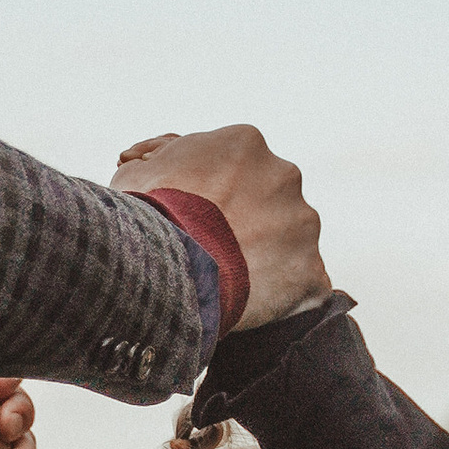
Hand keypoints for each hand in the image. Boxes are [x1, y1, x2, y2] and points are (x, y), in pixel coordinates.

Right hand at [113, 124, 327, 324]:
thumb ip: (160, 162)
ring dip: (269, 255)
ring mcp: (302, 222)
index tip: (200, 216)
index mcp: (245, 143)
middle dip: (250, 220)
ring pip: (291, 239)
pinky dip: (285, 295)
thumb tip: (154, 159)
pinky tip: (256, 305)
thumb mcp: (139, 172)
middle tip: (216, 249)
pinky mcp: (309, 268)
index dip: (218, 193)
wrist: (164, 263)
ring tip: (233, 280)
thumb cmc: (143, 215)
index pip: (239, 166)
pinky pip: (304, 283)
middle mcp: (284, 173)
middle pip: (271, 198)